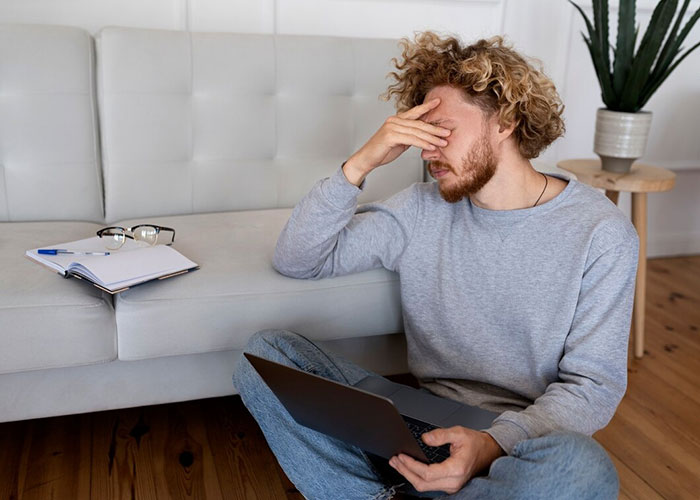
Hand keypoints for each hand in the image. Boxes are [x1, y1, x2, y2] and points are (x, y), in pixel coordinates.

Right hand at [342, 98, 450, 185]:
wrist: (366, 159)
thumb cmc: (381, 151)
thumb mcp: (399, 141)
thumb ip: (409, 136)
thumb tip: (422, 136)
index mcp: (396, 120)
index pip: (414, 112)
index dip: (427, 107)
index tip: (438, 102)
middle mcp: (394, 120)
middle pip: (419, 124)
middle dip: (435, 128)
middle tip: (448, 132)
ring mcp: (391, 127)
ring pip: (417, 132)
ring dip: (432, 138)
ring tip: (443, 142)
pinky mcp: (390, 136)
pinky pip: (411, 139)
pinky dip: (423, 143)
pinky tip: (431, 147)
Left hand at [388, 427, 503, 493]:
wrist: (489, 452)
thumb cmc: (476, 443)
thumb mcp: (459, 432)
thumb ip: (440, 435)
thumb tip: (425, 439)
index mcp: (456, 469)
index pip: (427, 473)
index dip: (411, 465)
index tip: (401, 456)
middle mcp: (454, 482)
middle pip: (423, 483)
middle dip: (405, 471)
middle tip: (394, 459)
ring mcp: (452, 486)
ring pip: (424, 487)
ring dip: (409, 475)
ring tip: (398, 463)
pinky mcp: (449, 486)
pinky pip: (429, 485)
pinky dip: (417, 477)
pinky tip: (409, 468)